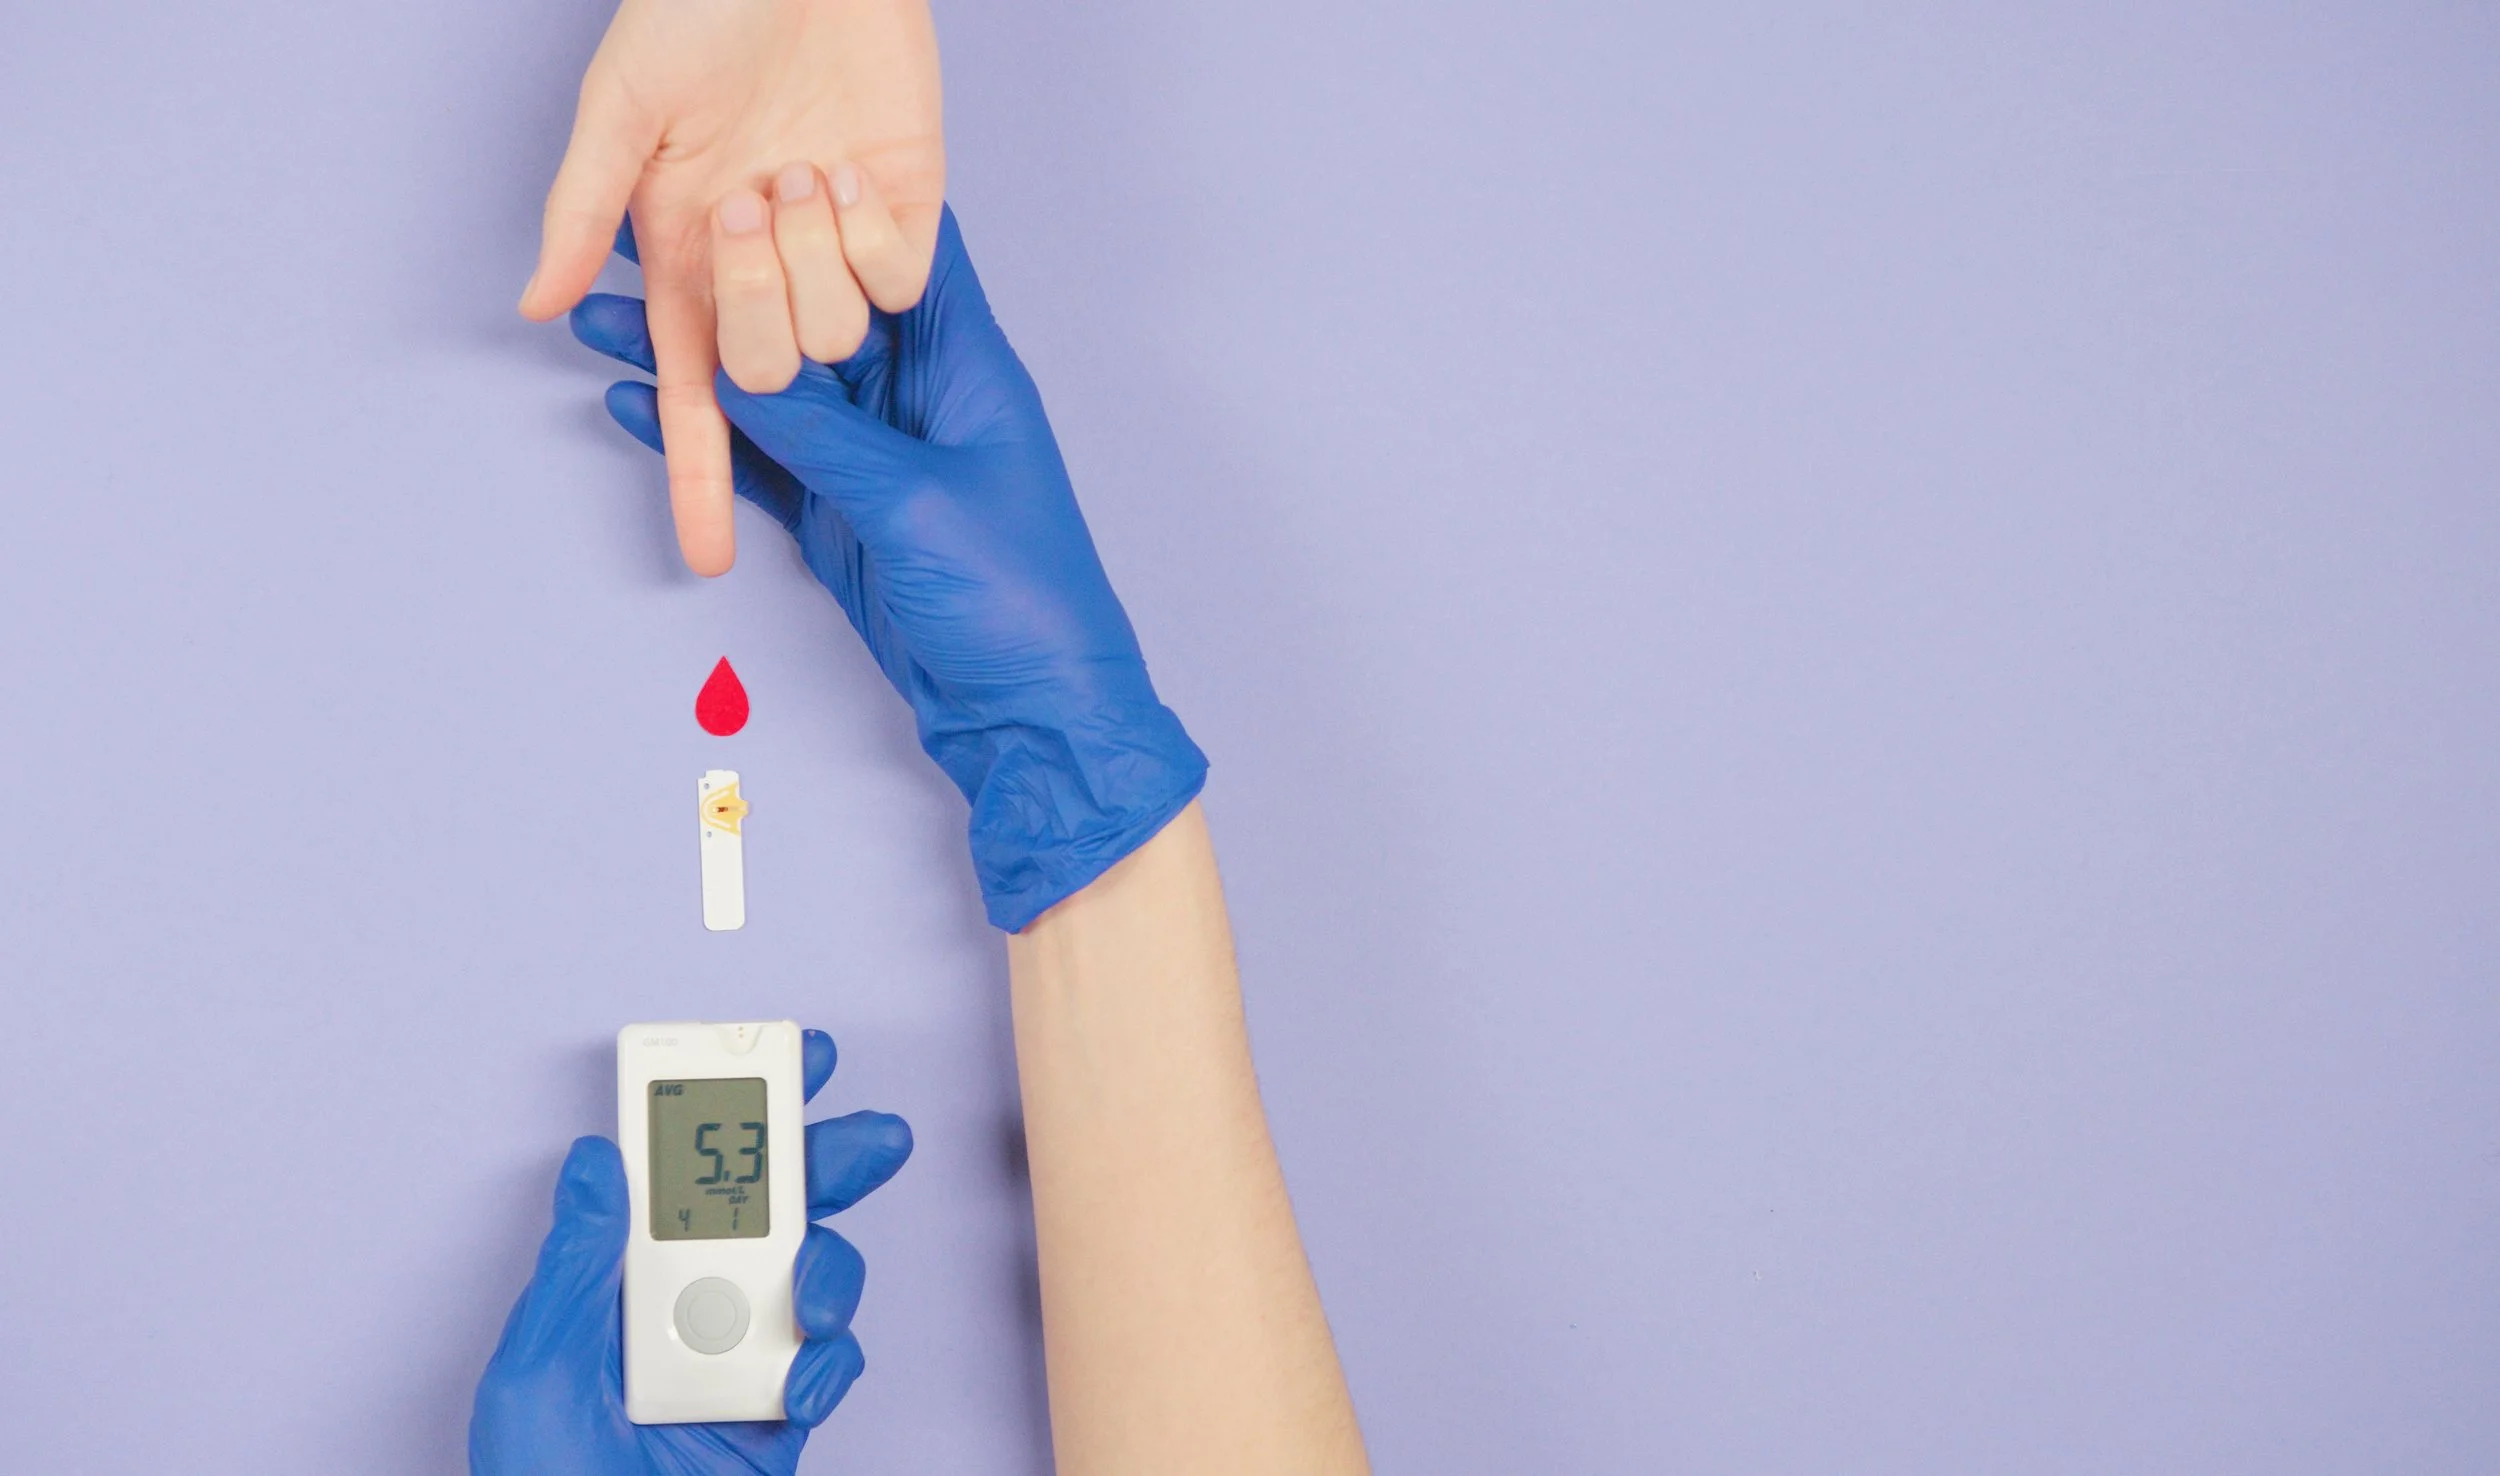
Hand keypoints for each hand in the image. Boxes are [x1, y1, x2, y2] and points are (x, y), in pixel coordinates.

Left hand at [469, 1030, 912, 1474]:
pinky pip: (828, 1366)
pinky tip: (802, 1384)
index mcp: (617, 1283)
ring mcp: (736, 1361)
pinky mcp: (776, 1418)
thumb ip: (576, 1263)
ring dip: (832, 1273)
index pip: (680, 1176)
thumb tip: (593, 1160)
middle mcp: (683, 1309)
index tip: (780, 1059)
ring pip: (813, 1279)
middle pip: (771, 1211)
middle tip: (870, 1138)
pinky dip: (830, 1368)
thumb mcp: (537, 1369)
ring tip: (816, 1300)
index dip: (732, 1113)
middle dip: (828, 1163)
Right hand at [519, 0, 944, 576]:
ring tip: (796, 165)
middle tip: (743, 207)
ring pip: (840, 334)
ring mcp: (841, 245)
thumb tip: (537, 305)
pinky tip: (852, 171)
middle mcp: (767, 266)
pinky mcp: (912, 215)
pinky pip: (902, 284)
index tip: (700, 557)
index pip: (700, 396)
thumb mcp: (621, 107)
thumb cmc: (699, 9)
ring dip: (812, 256)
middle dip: (758, 305)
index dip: (702, 477)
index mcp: (692, 255)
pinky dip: (874, 238)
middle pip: (774, 372)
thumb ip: (582, 209)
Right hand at [568, 209, 1206, 930]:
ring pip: (770, 385)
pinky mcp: (842, 511)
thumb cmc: (1019, 601)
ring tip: (601, 320)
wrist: (1036, 713)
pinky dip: (703, 435)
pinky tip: (634, 402)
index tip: (750, 165)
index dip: (829, 211)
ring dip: (691, 356)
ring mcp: (873, 454)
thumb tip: (736, 373)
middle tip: (637, 236)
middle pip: (811, 312)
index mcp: (963, 365)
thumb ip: (824, 435)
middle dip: (728, 276)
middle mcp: (915, 395)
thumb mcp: (913, 503)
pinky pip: (762, 456)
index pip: (895, 258)